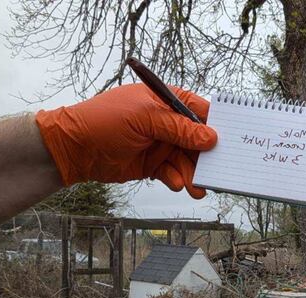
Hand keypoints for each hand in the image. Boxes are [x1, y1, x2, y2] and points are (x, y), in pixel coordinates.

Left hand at [35, 83, 217, 197]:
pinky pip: (173, 173)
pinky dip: (177, 179)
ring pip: (187, 160)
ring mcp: (160, 144)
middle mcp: (167, 123)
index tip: (231, 141)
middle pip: (198, 140)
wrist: (74, 148)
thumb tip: (211, 137)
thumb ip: (179, 129)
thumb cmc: (104, 121)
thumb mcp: (145, 119)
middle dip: (207, 157)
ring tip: (197, 188)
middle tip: (217, 173)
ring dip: (193, 174)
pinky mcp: (152, 165)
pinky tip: (175, 184)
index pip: (201, 110)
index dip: (217, 125)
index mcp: (166, 101)